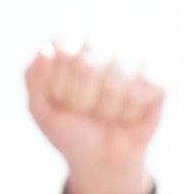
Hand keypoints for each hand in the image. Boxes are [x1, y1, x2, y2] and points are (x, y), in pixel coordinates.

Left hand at [26, 43, 164, 193]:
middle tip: (87, 111)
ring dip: (109, 109)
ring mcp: (135, 51)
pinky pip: (147, 87)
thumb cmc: (71, 128)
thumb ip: (34, 79)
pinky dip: (133, 110)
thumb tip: (45, 49)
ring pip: (120, 79)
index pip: (66, 54)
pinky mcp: (160, 71)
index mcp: (72, 39)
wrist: (103, 158)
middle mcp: (105, 36)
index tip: (64, 102)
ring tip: (107, 113)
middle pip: (91, 64)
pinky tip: (129, 112)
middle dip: (85, 101)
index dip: (65, 88)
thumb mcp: (42, 110)